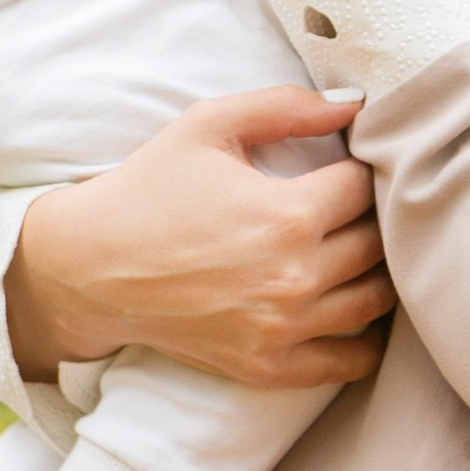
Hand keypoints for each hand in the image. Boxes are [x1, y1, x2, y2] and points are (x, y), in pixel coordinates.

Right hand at [1, 87, 393, 388]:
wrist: (89, 268)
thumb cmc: (148, 189)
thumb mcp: (208, 125)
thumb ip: (285, 105)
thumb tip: (354, 103)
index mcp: (287, 215)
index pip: (366, 186)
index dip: (361, 168)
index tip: (343, 166)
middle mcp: (294, 277)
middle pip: (380, 244)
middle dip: (374, 218)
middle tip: (352, 207)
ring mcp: (283, 329)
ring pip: (377, 301)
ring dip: (380, 273)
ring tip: (361, 251)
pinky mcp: (269, 367)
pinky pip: (350, 361)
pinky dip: (366, 339)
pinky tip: (356, 310)